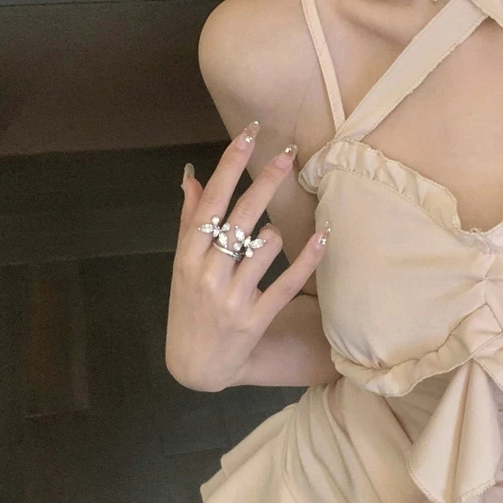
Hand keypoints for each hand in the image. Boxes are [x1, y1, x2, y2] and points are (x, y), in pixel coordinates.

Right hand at [166, 120, 329, 391]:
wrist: (194, 366)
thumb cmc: (188, 309)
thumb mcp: (181, 266)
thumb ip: (189, 221)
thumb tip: (192, 177)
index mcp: (187, 255)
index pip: (212, 201)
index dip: (230, 165)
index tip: (250, 135)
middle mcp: (207, 272)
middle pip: (241, 216)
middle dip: (266, 180)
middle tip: (288, 152)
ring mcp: (232, 297)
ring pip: (264, 246)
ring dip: (275, 233)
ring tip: (271, 236)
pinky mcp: (255, 318)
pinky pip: (287, 282)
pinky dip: (306, 258)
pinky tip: (321, 236)